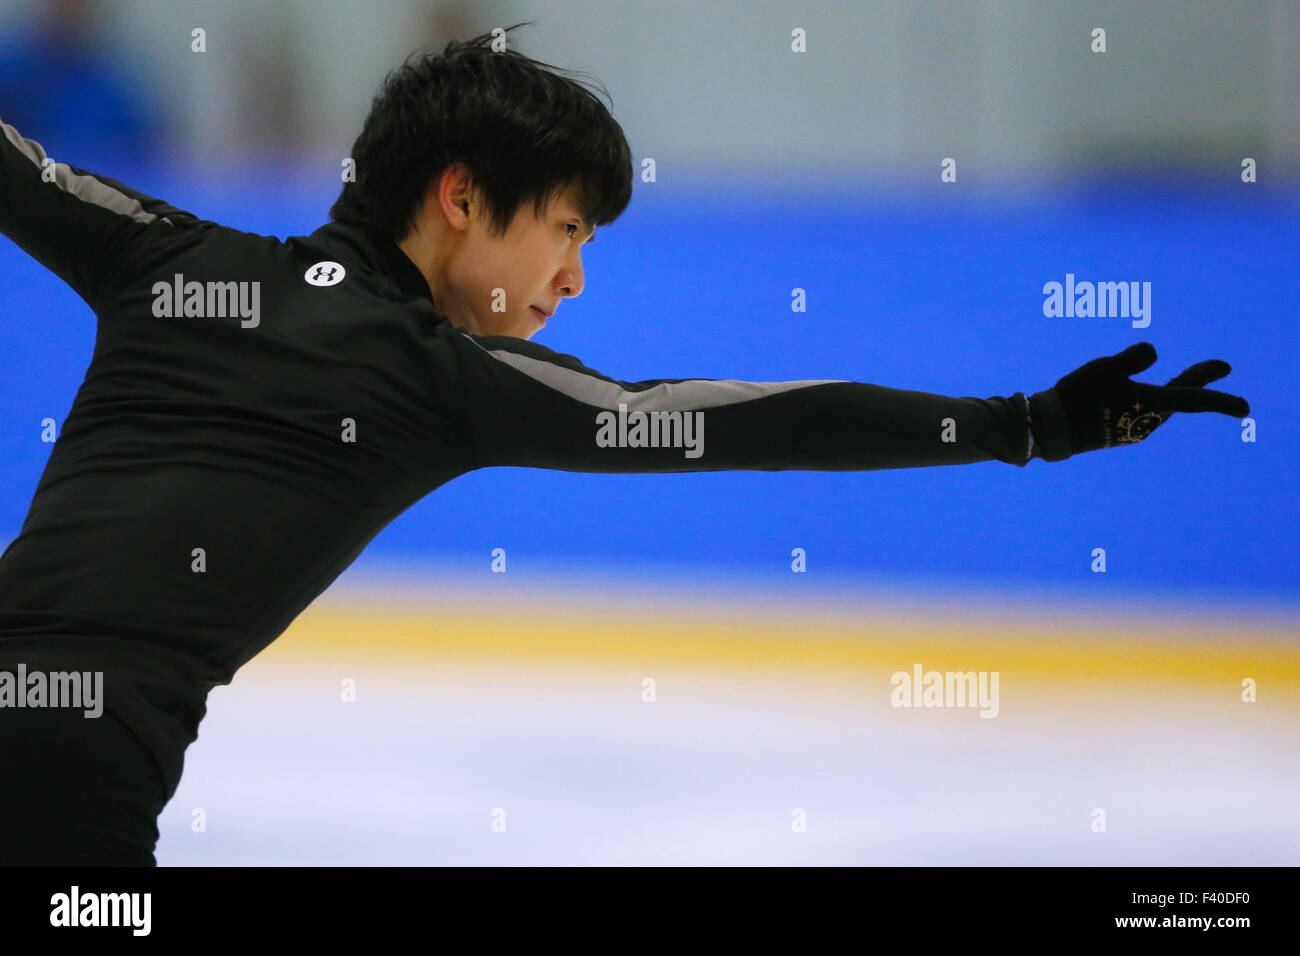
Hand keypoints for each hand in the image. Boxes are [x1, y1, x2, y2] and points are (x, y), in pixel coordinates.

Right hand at [1029, 342, 1249, 459]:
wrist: (1051, 430)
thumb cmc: (1078, 397)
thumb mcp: (1104, 368)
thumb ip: (1132, 358)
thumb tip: (1153, 351)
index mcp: (1152, 405)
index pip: (1195, 399)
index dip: (1221, 400)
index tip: (1246, 408)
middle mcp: (1148, 421)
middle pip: (1181, 399)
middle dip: (1196, 382)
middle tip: (1217, 368)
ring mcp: (1133, 430)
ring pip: (1162, 407)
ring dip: (1174, 392)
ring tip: (1182, 380)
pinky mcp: (1118, 434)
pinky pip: (1144, 413)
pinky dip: (1150, 400)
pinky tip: (1139, 396)